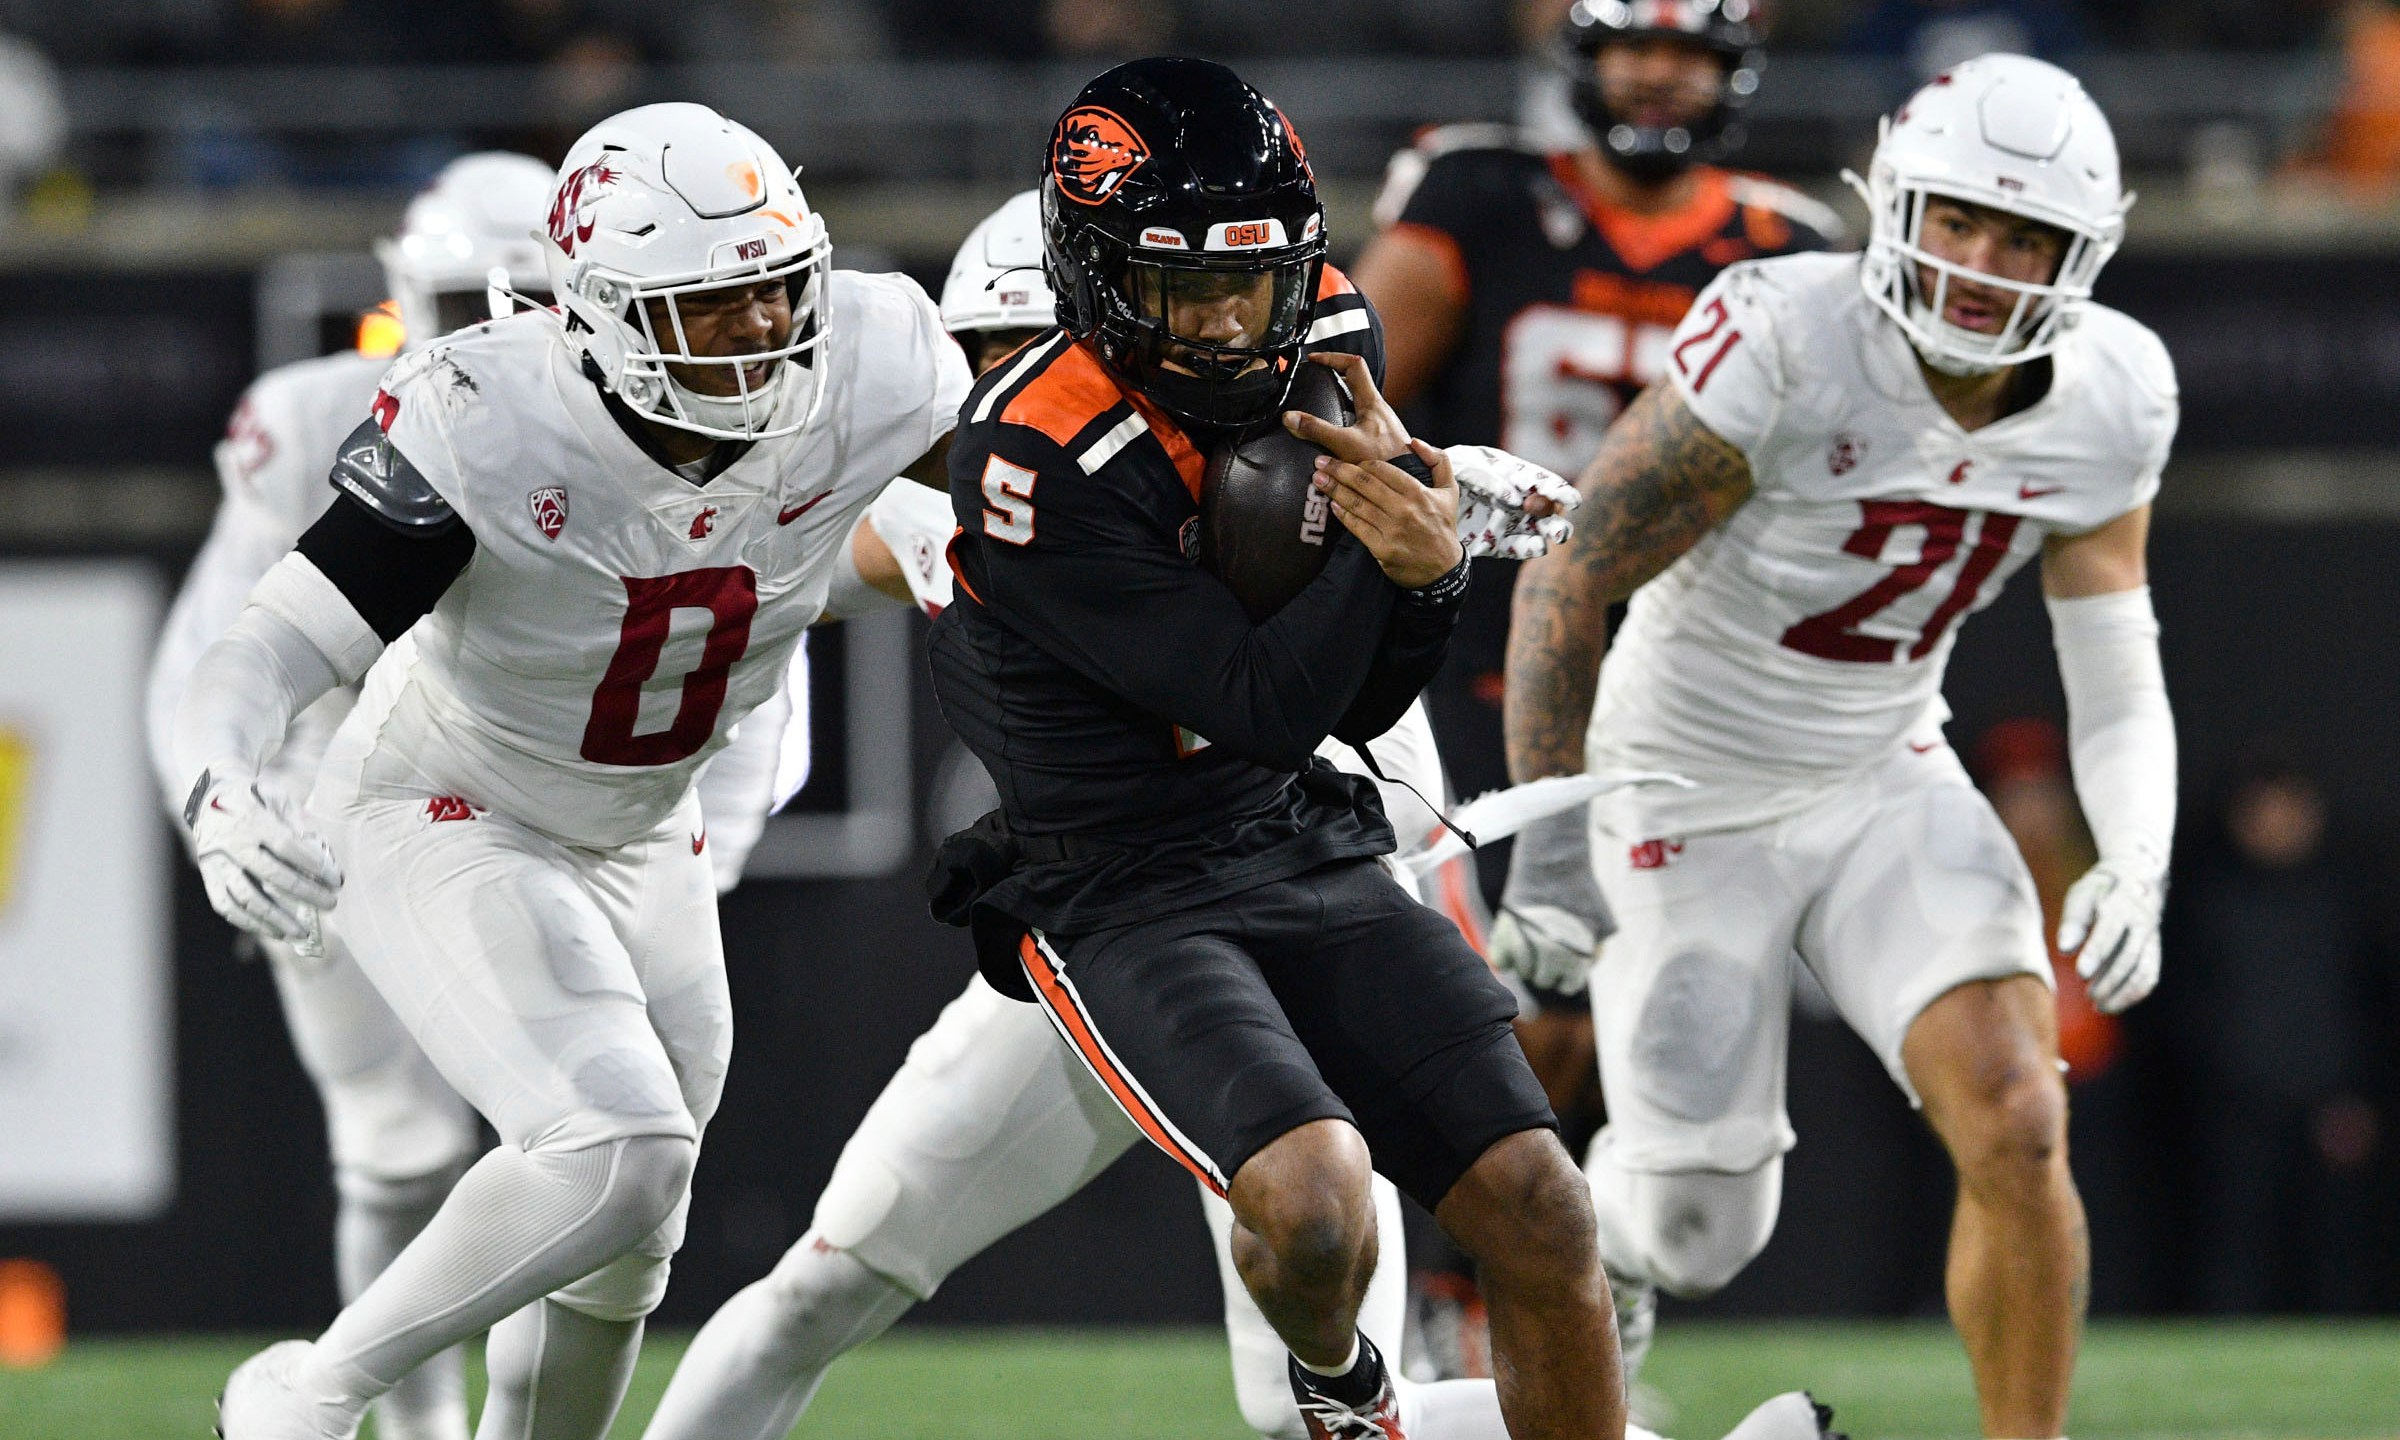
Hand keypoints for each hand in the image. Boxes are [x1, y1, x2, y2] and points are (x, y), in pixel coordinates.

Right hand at [185, 770, 342, 945]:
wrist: (209, 796)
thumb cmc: (256, 799)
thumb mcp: (280, 800)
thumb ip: (301, 827)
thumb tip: (325, 861)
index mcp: (253, 820)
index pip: (288, 847)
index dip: (314, 866)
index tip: (337, 881)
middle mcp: (232, 843)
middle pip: (272, 875)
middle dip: (305, 893)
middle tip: (330, 904)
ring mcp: (216, 862)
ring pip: (246, 897)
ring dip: (276, 919)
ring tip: (301, 932)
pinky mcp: (207, 875)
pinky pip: (225, 905)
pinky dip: (249, 922)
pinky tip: (273, 931)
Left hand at [1283, 352, 1462, 586]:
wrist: (1443, 569)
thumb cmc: (1442, 526)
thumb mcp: (1449, 490)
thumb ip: (1437, 460)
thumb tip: (1414, 441)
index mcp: (1418, 492)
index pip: (1382, 469)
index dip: (1360, 462)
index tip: (1347, 458)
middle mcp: (1404, 509)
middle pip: (1364, 483)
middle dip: (1338, 470)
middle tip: (1321, 462)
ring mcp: (1392, 530)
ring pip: (1357, 504)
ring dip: (1334, 490)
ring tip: (1318, 479)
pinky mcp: (1382, 548)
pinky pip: (1356, 527)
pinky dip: (1342, 514)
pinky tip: (1332, 505)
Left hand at [1448, 444, 1579, 558]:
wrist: (1424, 500)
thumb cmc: (1449, 473)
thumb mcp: (1464, 464)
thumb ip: (1488, 476)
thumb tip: (1513, 495)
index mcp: (1513, 475)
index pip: (1540, 480)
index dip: (1556, 489)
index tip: (1569, 499)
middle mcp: (1518, 498)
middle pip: (1547, 507)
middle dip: (1556, 514)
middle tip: (1559, 519)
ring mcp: (1511, 521)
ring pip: (1539, 528)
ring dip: (1550, 531)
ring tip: (1554, 535)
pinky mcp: (1499, 542)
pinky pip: (1518, 546)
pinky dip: (1529, 547)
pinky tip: (1537, 546)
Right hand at [1490, 806, 1614, 994]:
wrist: (1554, 861)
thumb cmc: (1580, 890)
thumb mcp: (1601, 922)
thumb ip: (1596, 951)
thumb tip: (1585, 968)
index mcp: (1576, 955)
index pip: (1568, 986)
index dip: (1568, 975)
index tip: (1566, 961)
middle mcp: (1549, 954)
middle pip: (1543, 979)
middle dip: (1548, 967)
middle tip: (1549, 946)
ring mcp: (1524, 942)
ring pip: (1522, 971)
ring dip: (1527, 960)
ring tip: (1533, 940)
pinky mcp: (1503, 929)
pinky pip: (1499, 961)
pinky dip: (1505, 956)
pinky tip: (1514, 943)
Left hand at [2057, 860, 2161, 1013]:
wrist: (2138, 878)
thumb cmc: (2101, 890)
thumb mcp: (2082, 896)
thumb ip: (2074, 921)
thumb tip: (2065, 950)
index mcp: (2120, 906)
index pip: (2110, 932)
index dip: (2097, 953)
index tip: (2081, 973)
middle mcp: (2141, 923)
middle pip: (2129, 956)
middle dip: (2110, 979)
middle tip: (2089, 996)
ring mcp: (2151, 938)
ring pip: (2143, 970)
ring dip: (2124, 992)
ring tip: (2100, 1007)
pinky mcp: (2154, 950)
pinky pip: (2149, 975)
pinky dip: (2134, 993)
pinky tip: (2113, 1004)